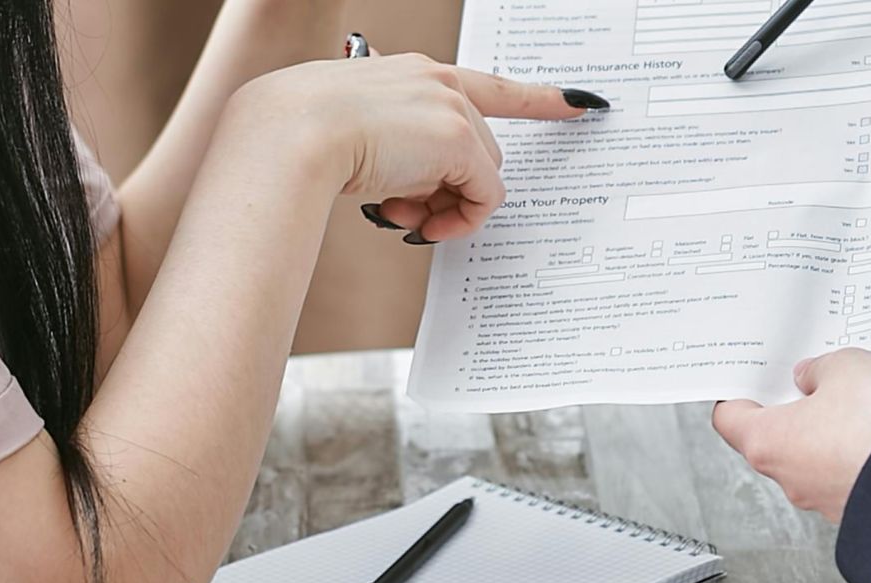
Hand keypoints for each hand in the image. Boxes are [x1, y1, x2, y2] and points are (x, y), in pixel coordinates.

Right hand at [233, 53, 599, 240]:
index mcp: (414, 73)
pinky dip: (459, 219)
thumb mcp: (356, 136)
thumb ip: (399, 152)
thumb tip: (419, 197)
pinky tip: (417, 221)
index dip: (537, 98)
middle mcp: (438, 81)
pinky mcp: (457, 141)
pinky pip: (484, 196)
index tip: (580, 103)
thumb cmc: (304, 135)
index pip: (488, 87)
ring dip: (447, 207)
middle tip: (406, 213)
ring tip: (398, 213)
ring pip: (480, 175)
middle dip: (448, 190)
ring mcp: (450, 108)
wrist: (290, 134)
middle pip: (478, 152)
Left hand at [713, 338, 870, 522]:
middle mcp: (798, 476)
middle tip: (825, 366)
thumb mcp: (845, 367)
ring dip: (866, 400)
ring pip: (845, 434)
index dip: (738, 392)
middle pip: (791, 428)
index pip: (732, 420)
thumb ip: (822, 368)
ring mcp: (835, 490)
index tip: (749, 376)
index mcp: (771, 444)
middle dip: (811, 394)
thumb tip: (815, 377)